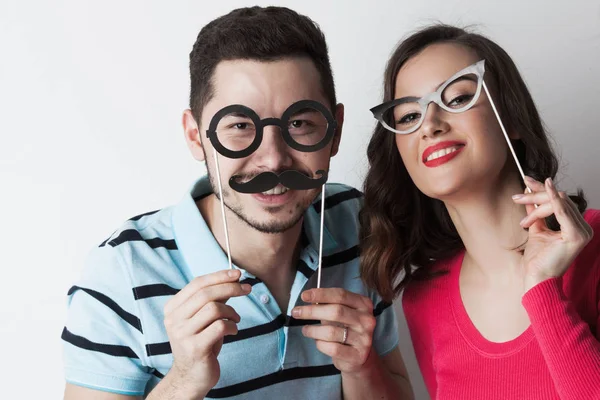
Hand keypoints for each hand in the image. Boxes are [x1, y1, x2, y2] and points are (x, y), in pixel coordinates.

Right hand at [161, 269, 250, 398]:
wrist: (191, 376)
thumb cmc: (201, 342)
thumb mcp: (204, 318)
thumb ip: (214, 299)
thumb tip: (233, 278)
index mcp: (173, 308)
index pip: (197, 283)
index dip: (219, 276)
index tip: (238, 274)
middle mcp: (173, 319)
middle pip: (206, 294)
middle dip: (231, 288)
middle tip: (247, 289)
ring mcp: (182, 334)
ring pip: (214, 309)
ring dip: (231, 311)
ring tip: (235, 319)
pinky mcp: (195, 348)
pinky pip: (220, 327)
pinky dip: (232, 326)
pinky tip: (232, 331)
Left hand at [291, 288, 375, 376]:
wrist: (360, 357)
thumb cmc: (346, 329)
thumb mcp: (342, 313)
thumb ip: (329, 305)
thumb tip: (308, 298)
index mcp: (364, 304)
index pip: (341, 295)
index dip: (321, 294)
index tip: (304, 296)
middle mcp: (367, 320)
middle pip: (336, 311)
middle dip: (312, 311)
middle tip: (296, 312)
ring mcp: (364, 338)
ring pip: (331, 332)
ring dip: (313, 330)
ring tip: (305, 330)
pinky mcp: (358, 355)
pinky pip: (332, 348)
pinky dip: (320, 344)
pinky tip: (317, 342)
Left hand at [512, 176, 592, 291]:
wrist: (537, 277)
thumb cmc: (537, 258)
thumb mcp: (537, 229)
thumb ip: (536, 212)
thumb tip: (529, 193)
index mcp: (576, 227)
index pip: (560, 202)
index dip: (543, 190)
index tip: (526, 181)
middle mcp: (583, 228)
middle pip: (560, 200)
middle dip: (537, 194)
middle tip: (518, 194)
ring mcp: (582, 232)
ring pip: (559, 203)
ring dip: (536, 200)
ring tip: (518, 201)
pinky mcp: (576, 236)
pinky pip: (563, 211)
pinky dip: (554, 198)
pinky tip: (546, 187)